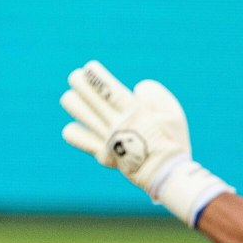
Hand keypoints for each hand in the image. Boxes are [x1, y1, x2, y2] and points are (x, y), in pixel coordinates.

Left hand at [60, 61, 232, 224]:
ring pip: (83, 117)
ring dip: (73, 105)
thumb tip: (136, 90)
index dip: (96, 77)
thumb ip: (156, 96)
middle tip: (75, 77)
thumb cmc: (172, 141)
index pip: (109, 90)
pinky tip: (72, 126)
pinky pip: (82, 142)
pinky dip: (74, 133)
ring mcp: (107, 141)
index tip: (88, 67)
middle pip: (91, 100)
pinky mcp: (103, 155)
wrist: (167, 175)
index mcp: (134, 112)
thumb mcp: (173, 113)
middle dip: (80, 85)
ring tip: (69, 97)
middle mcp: (117, 125)